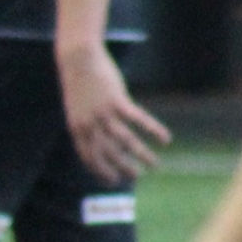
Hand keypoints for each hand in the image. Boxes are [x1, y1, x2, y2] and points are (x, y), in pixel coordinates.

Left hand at [58, 39, 171, 183]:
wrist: (78, 59)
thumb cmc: (78, 83)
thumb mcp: (77, 109)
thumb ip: (87, 125)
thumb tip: (104, 140)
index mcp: (76, 128)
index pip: (88, 157)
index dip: (100, 171)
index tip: (112, 181)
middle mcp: (89, 124)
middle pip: (109, 153)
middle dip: (123, 168)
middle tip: (136, 176)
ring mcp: (103, 113)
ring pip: (125, 141)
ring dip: (142, 155)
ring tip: (155, 165)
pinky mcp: (117, 100)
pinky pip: (138, 120)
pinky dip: (153, 130)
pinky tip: (165, 139)